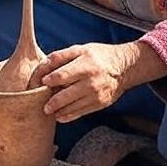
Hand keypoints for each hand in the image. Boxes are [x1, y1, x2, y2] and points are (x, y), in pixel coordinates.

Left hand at [35, 42, 150, 122]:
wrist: (123, 67)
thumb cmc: (99, 56)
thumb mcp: (81, 49)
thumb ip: (62, 56)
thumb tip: (44, 64)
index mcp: (86, 64)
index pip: (63, 75)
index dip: (51, 79)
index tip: (42, 82)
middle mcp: (91, 81)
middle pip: (67, 94)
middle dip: (53, 101)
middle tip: (44, 105)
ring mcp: (96, 94)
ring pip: (73, 106)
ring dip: (59, 110)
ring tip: (49, 110)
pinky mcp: (99, 104)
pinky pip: (81, 112)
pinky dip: (69, 116)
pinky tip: (60, 116)